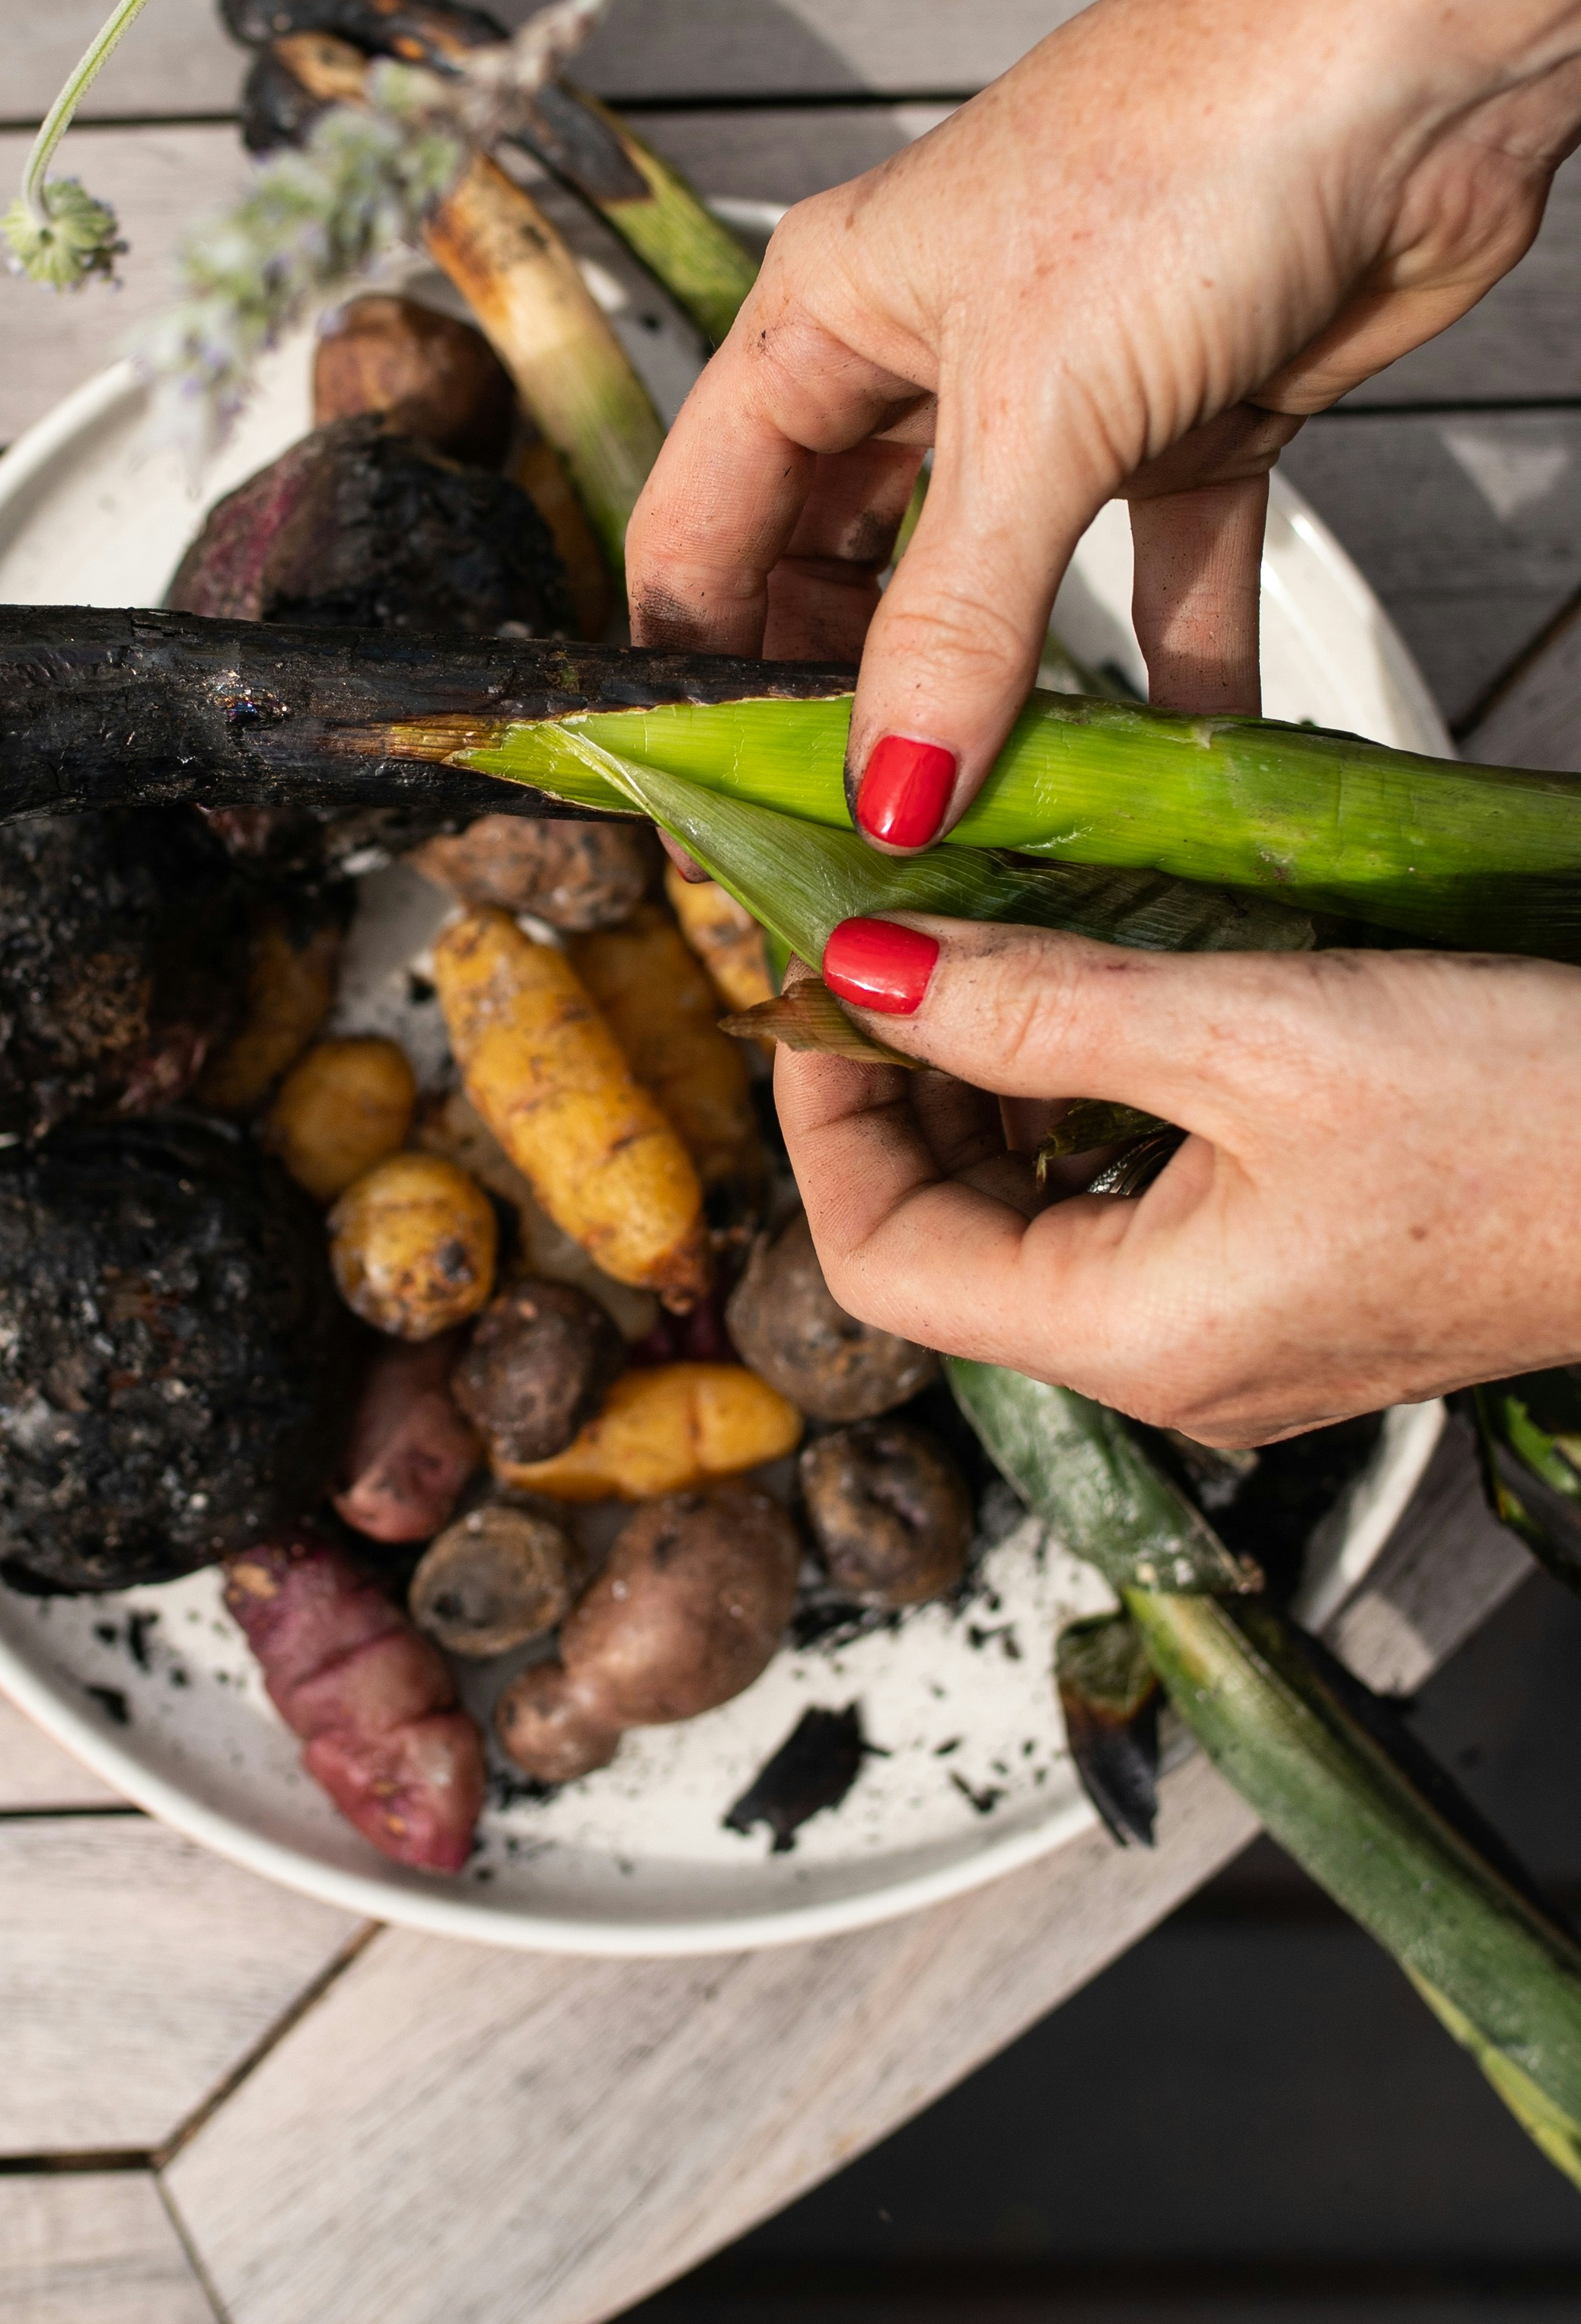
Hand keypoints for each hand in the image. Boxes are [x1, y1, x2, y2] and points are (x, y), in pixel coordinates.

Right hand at [629, 0, 1580, 846]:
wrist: (1434, 58)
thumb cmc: (1197, 142)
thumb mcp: (1037, 412)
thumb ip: (956, 621)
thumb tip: (889, 788)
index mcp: (826, 317)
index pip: (701, 526)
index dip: (692, 664)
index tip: (711, 793)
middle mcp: (924, 358)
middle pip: (833, 571)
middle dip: (841, 701)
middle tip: (853, 828)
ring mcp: (1058, 400)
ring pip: (987, 592)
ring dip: (994, 704)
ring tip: (987, 823)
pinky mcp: (1185, 429)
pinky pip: (1150, 588)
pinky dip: (1160, 676)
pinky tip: (1158, 766)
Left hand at [776, 918, 1580, 1442]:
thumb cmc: (1533, 1123)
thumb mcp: (1256, 1034)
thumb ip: (1039, 1009)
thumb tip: (866, 977)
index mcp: (1138, 1339)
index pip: (881, 1261)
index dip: (821, 1119)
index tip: (813, 987)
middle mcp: (1172, 1369)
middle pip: (949, 1246)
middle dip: (896, 1099)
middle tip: (884, 954)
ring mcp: (1234, 1338)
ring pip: (1036, 1222)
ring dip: (989, 1095)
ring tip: (982, 962)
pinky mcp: (1293, 1288)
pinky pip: (1128, 1212)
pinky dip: (1083, 1112)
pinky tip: (1100, 1015)